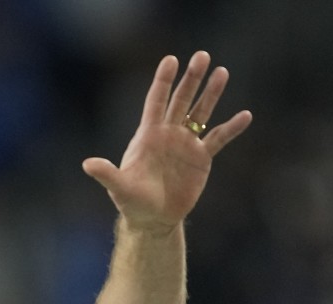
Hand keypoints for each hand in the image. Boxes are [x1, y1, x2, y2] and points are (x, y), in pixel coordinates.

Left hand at [83, 51, 252, 231]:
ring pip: (200, 113)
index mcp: (148, 135)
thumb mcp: (119, 187)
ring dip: (211, 94)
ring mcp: (186, 144)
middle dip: (191, 79)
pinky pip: (218, 139)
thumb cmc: (131, 202)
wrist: (153, 218)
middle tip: (202, 56)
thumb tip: (87, 164)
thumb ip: (106, 174)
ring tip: (222, 71)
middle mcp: (168, 134)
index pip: (155, 102)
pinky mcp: (201, 158)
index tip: (171, 60)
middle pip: (181, 100)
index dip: (163, 82)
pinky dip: (231, 128)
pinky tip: (245, 116)